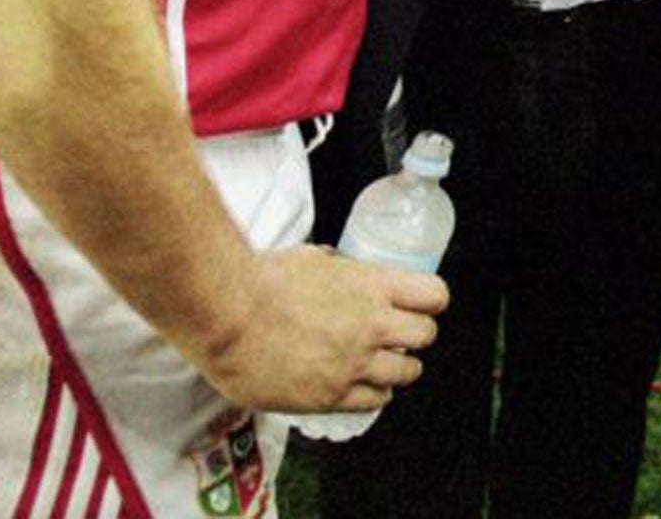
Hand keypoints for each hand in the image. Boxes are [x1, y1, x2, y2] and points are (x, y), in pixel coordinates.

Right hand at [193, 245, 447, 413]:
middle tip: (398, 336)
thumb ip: (337, 271)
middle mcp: (373, 325)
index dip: (430, 301)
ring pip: (407, 373)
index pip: (433, 295)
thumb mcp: (311, 260)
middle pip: (427, 336)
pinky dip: (373, 394)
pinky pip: (374, 401)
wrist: (227, 315)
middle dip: (416, 335)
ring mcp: (355, 363)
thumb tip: (338, 271)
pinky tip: (359, 386)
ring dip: (398, 368)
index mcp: (372, 285)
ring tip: (380, 365)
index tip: (422, 305)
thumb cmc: (259, 281)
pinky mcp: (332, 395)